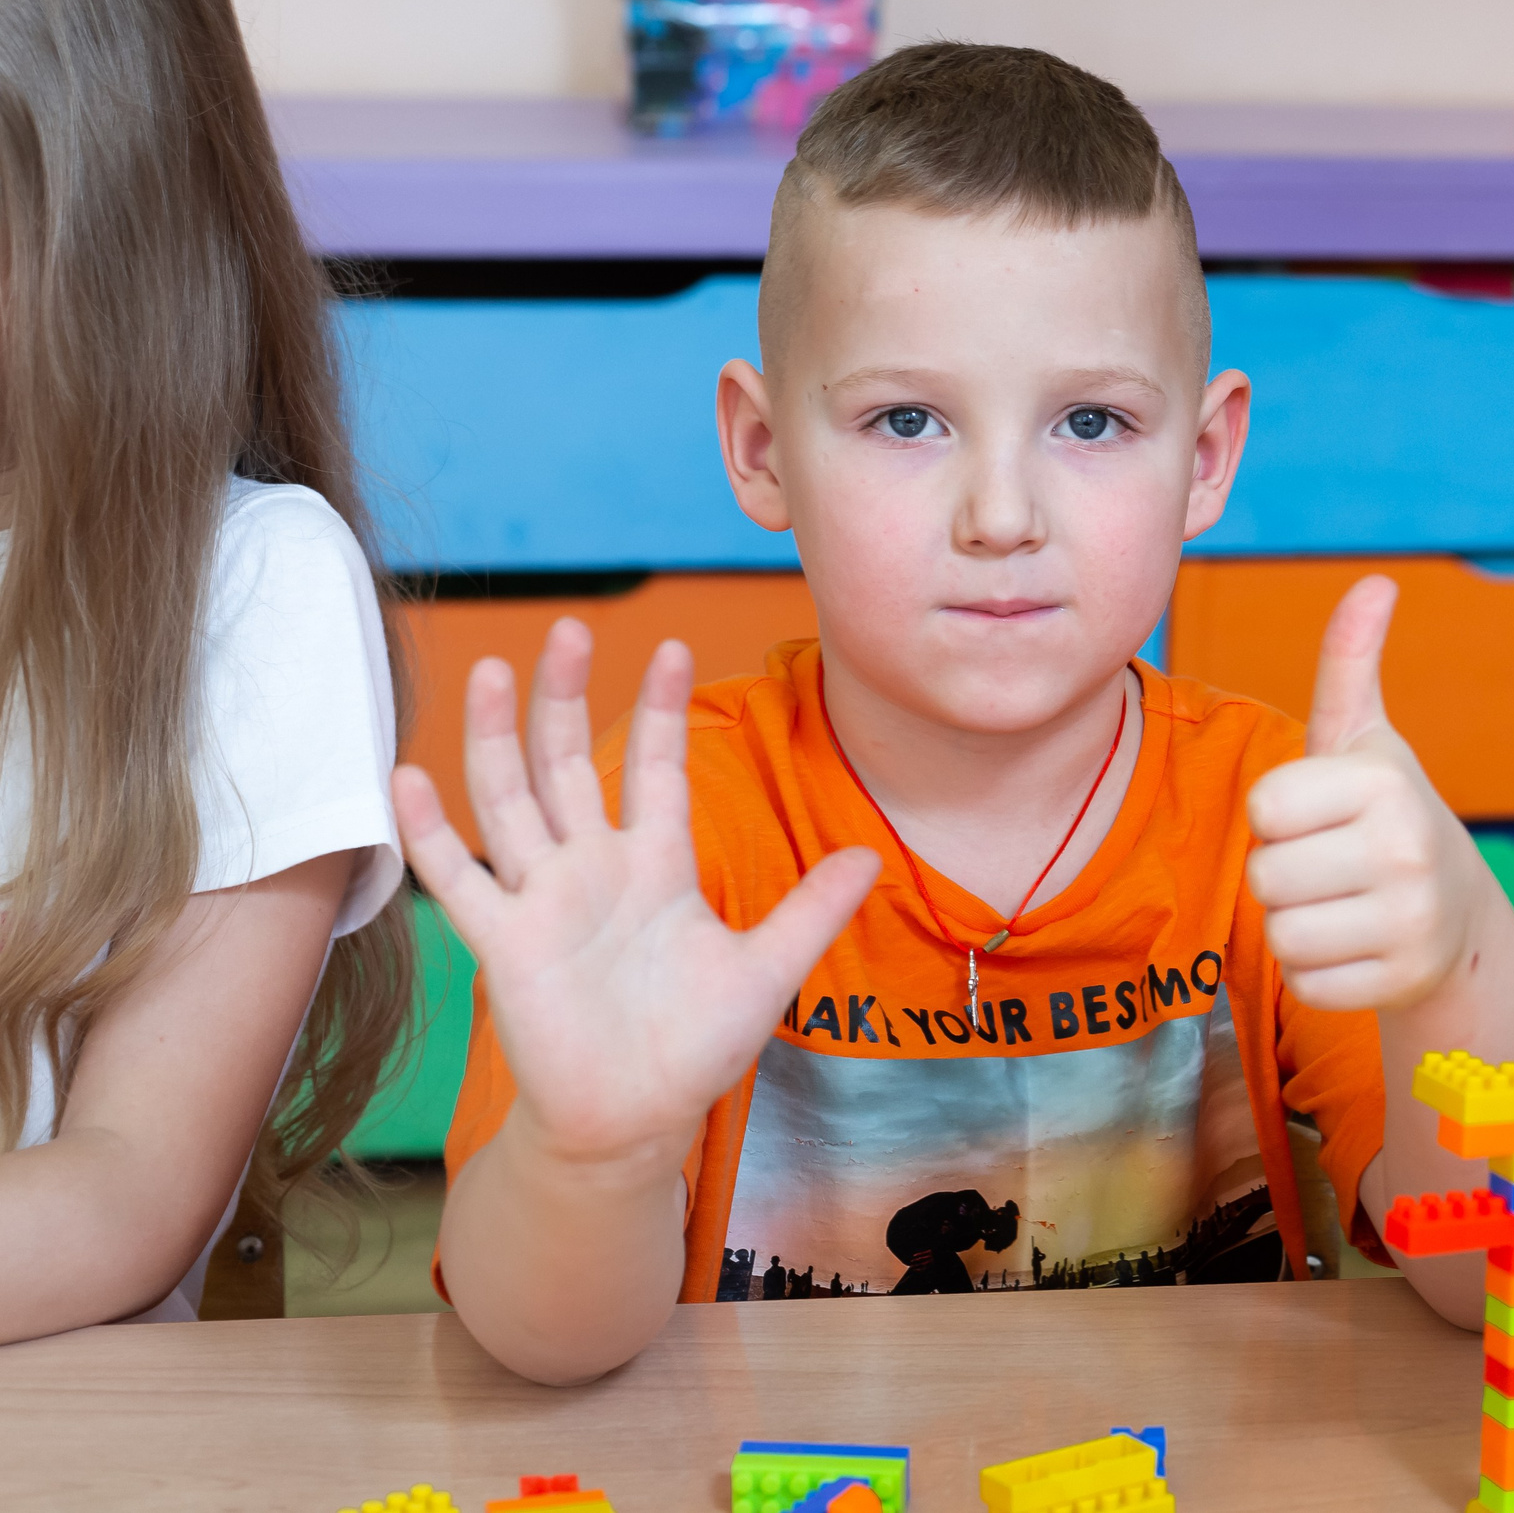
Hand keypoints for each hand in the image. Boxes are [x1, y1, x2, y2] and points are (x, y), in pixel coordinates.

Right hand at [393, 619, 878, 1171]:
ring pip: (511, 799)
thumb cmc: (692, 1047)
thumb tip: (872, 856)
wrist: (632, 1120)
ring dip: (495, 736)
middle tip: (570, 628)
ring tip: (486, 669)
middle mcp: (593, 869)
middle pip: (572, 762)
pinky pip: (460, 879)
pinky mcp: (505, 943)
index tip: (675, 647)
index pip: (657, 769)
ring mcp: (544, 900)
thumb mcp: (767, 970)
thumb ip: (812, 909)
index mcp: (656, 866)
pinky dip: (430, 831)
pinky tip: (406, 777)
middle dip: (569, 696)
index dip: (664, 710)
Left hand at [1245, 576, 1487, 1010]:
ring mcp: (1410, 920)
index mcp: (1383, 780)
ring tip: (1341, 905)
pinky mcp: (1402, 981)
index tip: (1319, 815)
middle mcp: (1405, 848)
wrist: (1456, 913)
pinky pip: (1306, 984)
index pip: (1264, 808)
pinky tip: (1355, 947)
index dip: (1277, 816)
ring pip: (1282, 935)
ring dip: (1297, 925)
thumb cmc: (1383, 814)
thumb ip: (1350, 663)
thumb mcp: (1365, 739)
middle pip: (1266, 876)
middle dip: (1283, 874)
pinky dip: (1318, 973)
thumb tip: (1375, 582)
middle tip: (1330, 866)